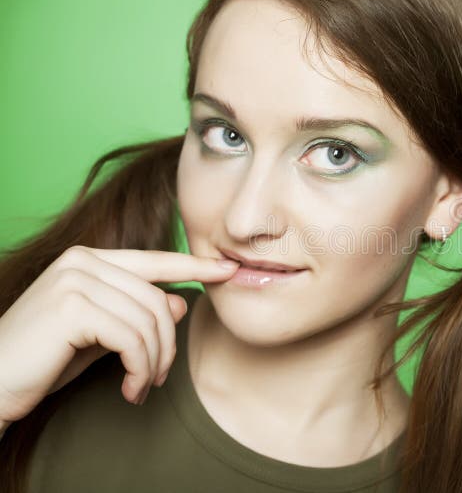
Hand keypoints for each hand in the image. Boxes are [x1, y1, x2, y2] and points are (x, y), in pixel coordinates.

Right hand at [0, 245, 238, 422]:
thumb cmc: (45, 360)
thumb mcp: (102, 335)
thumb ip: (137, 314)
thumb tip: (180, 302)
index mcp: (89, 259)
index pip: (155, 260)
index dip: (195, 267)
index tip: (229, 271)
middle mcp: (82, 260)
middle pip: (158, 300)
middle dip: (167, 346)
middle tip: (157, 379)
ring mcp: (75, 280)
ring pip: (149, 321)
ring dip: (154, 363)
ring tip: (141, 387)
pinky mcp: (71, 307)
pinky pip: (132, 339)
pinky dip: (139, 369)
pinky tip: (129, 389)